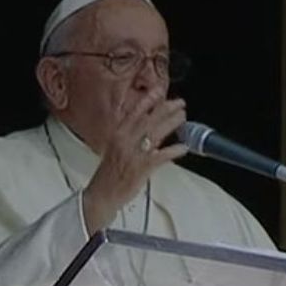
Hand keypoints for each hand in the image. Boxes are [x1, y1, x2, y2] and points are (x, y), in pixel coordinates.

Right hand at [81, 88, 187, 230]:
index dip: (147, 100)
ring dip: (171, 123)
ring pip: (155, 133)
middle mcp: (124, 141)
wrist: (101, 195)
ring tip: (183, 117)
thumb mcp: (115, 148)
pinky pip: (161, 156)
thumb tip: (146, 124)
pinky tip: (184, 147)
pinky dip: (173, 150)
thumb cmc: (109, 174)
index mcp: (117, 134)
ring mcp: (133, 153)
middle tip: (179, 103)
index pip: (133, 112)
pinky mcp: (141, 168)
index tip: (159, 90)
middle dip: (165, 108)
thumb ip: (129, 134)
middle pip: (148, 119)